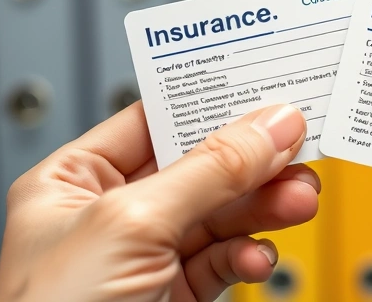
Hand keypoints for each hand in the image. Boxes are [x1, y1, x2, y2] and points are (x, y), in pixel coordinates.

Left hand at [0, 102, 319, 301]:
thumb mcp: (132, 223)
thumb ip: (208, 170)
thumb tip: (269, 124)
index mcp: (72, 181)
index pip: (152, 121)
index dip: (210, 103)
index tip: (265, 89)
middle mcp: (108, 216)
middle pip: (199, 167)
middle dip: (252, 162)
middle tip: (300, 148)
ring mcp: (144, 259)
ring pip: (221, 215)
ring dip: (264, 207)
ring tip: (299, 198)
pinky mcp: (174, 298)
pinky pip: (224, 262)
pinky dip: (248, 256)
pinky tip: (258, 256)